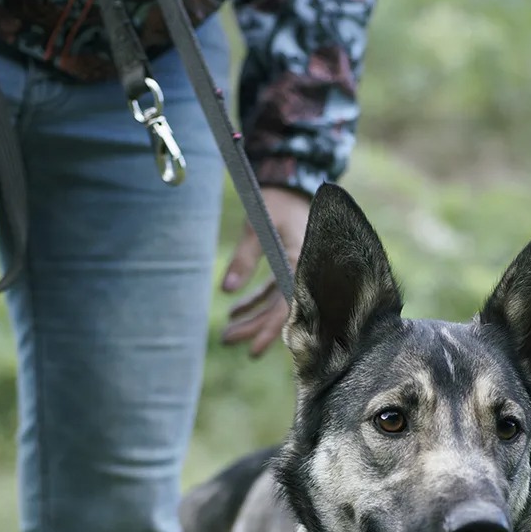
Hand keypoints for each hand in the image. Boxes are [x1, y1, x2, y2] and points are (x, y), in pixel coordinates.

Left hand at [220, 186, 310, 356]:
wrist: (293, 181)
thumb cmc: (277, 201)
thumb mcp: (257, 226)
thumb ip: (243, 257)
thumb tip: (226, 291)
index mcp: (302, 264)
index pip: (287, 307)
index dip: (270, 330)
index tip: (253, 349)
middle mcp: (304, 273)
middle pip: (279, 310)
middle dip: (253, 327)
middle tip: (227, 340)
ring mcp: (298, 271)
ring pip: (275, 304)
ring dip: (252, 317)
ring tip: (228, 331)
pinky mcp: (290, 267)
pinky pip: (274, 292)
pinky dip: (256, 301)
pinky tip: (236, 310)